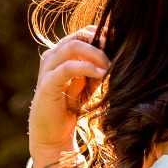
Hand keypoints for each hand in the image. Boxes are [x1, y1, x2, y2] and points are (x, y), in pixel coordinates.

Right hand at [28, 29, 109, 165]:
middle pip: (78, 36)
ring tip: (109, 66)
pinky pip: (68, 68)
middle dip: (100, 42)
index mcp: (62, 53)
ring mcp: (48, 68)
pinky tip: (101, 74)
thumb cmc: (72, 107)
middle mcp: (52, 56)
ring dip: (96, 54)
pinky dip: (87, 68)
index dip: (101, 34)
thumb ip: (98, 67)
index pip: (82, 33)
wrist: (54, 134)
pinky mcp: (47, 83)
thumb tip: (119, 52)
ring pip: (73, 47)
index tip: (119, 43)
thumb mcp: (90, 83)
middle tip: (117, 53)